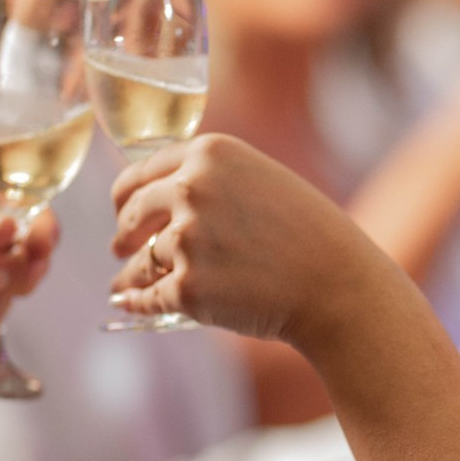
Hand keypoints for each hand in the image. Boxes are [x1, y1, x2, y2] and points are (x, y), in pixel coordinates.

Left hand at [109, 135, 403, 344]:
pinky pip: (148, 297)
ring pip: (138, 260)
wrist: (338, 286)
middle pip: (133, 212)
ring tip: (124, 286)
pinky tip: (131, 306)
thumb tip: (158, 198)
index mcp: (211, 154)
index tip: (122, 209)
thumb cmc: (310, 236)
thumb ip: (213, 179)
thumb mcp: (262, 181)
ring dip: (129, 275)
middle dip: (124, 232)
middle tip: (121, 247)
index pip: (142, 171)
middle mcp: (192, 189)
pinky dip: (138, 303)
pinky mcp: (189, 288)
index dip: (126, 194)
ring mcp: (188, 240)